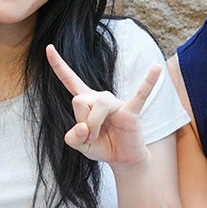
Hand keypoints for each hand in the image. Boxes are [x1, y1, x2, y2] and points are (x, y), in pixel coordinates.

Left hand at [46, 44, 160, 166]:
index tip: (49, 47)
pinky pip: (140, 94)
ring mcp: (116, 103)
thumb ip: (73, 138)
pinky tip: (157, 68)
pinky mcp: (131, 111)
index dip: (59, 65)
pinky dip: (148, 82)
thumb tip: (82, 128)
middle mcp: (101, 97)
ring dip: (93, 126)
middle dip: (81, 122)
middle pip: (79, 100)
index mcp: (87, 102)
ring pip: (96, 104)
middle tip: (91, 136)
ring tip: (98, 136)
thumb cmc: (103, 147)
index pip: (70, 80)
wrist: (123, 160)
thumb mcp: (80, 146)